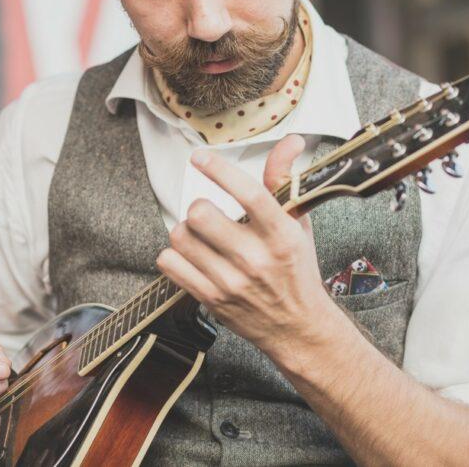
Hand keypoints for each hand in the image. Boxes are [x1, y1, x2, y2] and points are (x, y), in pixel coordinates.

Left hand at [157, 134, 339, 353]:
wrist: (298, 327)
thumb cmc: (297, 270)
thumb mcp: (297, 224)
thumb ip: (284, 181)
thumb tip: (291, 142)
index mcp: (281, 235)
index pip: (247, 193)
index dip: (218, 169)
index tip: (201, 157)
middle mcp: (256, 258)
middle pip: (201, 214)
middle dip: (200, 207)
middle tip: (209, 214)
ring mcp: (231, 281)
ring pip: (181, 237)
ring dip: (186, 231)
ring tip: (201, 236)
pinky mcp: (211, 299)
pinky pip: (170, 264)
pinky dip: (175, 255)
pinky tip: (192, 256)